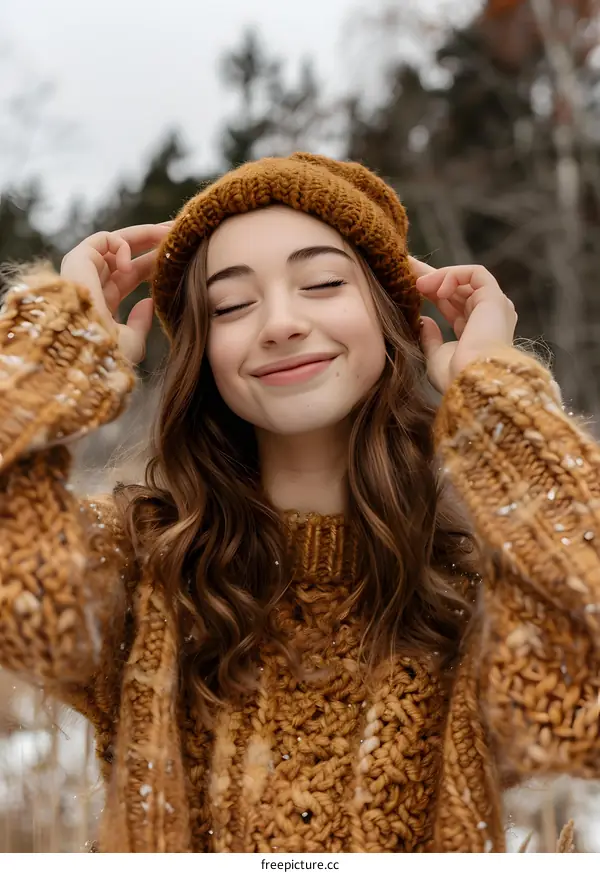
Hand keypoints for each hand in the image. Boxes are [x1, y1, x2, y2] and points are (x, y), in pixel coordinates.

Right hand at [60, 223, 172, 363]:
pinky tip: (130, 265)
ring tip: (170, 233)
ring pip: (117, 241)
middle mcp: (94, 282)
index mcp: (105, 301)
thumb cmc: (106, 351)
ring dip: (145, 234)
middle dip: (153, 240)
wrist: (84, 347)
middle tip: (178, 231)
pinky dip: (121, 246)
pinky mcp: (77, 259)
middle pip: (127, 254)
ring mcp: (84, 270)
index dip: (154, 263)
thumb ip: (140, 325)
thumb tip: (149, 303)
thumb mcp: (130, 343)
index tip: (179, 254)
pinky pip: (103, 239)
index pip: (132, 275)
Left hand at [409, 257, 517, 393]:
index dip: (432, 293)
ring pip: (466, 278)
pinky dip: (454, 275)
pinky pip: (475, 274)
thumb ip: (430, 339)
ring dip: (439, 276)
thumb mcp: (436, 357)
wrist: (471, 381)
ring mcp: (494, 307)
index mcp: (476, 333)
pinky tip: (437, 290)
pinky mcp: (495, 298)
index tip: (407, 285)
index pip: (453, 305)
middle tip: (406, 269)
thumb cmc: (455, 376)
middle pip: (458, 289)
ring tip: (417, 284)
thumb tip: (424, 321)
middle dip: (431, 278)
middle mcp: (489, 318)